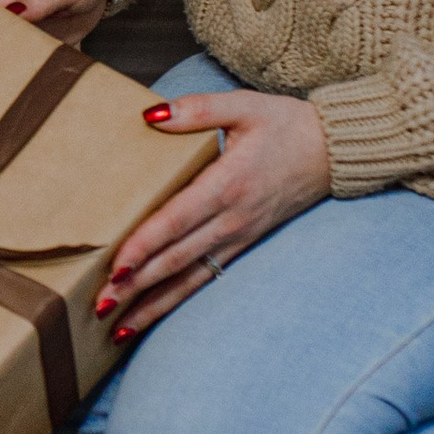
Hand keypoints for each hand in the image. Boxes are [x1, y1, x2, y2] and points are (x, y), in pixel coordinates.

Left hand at [101, 85, 332, 335]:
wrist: (334, 151)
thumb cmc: (287, 125)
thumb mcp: (244, 105)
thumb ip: (197, 109)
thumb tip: (150, 114)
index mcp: (228, 183)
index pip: (178, 220)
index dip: (146, 245)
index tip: (117, 267)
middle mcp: (232, 219)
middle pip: (177, 259)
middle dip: (137, 285)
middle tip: (98, 304)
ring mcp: (238, 237)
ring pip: (189, 278)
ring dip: (152, 304)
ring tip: (117, 327)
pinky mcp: (243, 244)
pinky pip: (205, 278)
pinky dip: (175, 300)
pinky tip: (149, 316)